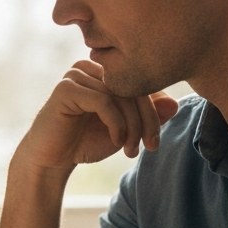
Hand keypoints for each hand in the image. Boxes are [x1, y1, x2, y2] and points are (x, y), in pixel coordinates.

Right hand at [20, 59, 178, 173]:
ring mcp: (77, 75)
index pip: (141, 84)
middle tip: (148, 147)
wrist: (52, 159)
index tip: (153, 143)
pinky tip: (115, 140)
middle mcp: (92, 68)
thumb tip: (175, 103)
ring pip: (120, 95)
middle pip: (133, 87)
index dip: (154, 114)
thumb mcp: (125, 131)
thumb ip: (148, 117)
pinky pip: (103, 101)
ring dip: (131, 126)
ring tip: (128, 149)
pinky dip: (115, 123)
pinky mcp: (66, 87)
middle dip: (146, 122)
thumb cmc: (85, 142)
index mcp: (105, 73)